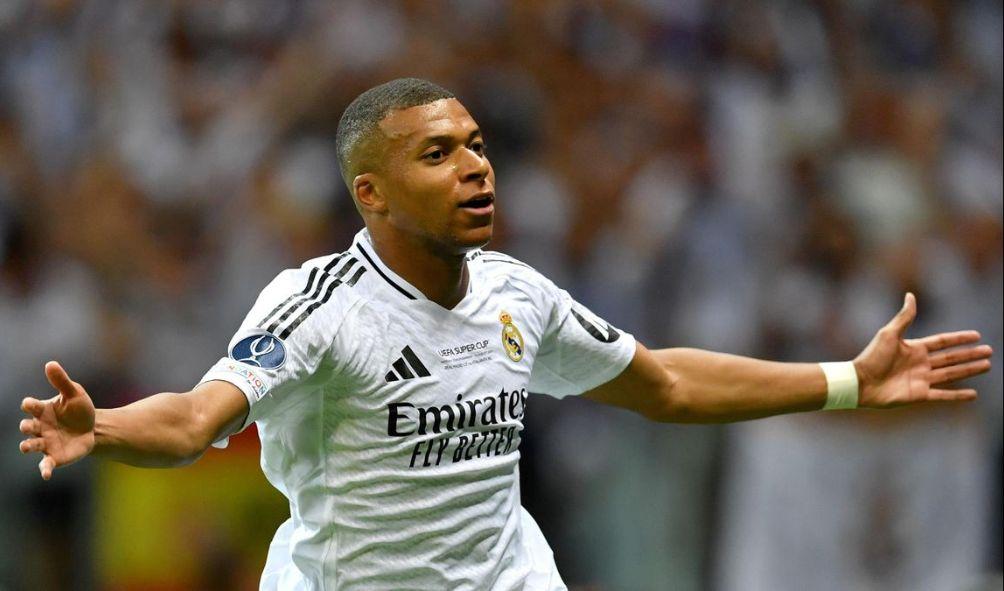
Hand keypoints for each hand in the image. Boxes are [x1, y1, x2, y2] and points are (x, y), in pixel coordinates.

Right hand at [18, 361, 95, 479]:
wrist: (93, 429)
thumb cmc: (79, 410)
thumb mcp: (74, 394)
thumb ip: (62, 381)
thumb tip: (50, 363)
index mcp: (43, 410)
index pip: (30, 406)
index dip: (29, 405)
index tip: (30, 404)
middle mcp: (39, 427)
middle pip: (27, 427)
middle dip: (26, 427)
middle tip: (28, 427)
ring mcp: (45, 443)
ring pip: (30, 445)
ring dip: (27, 446)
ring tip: (25, 447)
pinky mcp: (54, 457)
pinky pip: (45, 465)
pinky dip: (44, 470)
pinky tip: (46, 474)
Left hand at [854, 293, 992, 407]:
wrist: (860, 383)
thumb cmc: (871, 357)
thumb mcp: (889, 334)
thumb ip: (904, 317)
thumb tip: (910, 295)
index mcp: (915, 348)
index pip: (943, 341)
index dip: (959, 338)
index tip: (976, 335)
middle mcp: (921, 363)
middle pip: (951, 358)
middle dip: (970, 354)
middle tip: (989, 351)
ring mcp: (922, 379)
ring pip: (952, 374)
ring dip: (969, 370)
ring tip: (987, 365)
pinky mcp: (919, 395)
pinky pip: (943, 395)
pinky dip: (958, 395)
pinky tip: (973, 394)